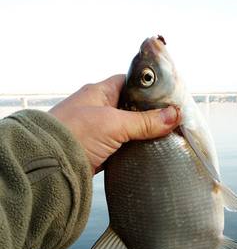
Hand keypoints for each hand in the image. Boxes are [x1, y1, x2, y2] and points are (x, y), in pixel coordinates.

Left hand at [49, 74, 179, 173]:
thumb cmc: (75, 133)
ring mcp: (98, 131)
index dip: (149, 89)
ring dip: (143, 134)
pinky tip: (149, 152)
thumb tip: (174, 116)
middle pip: (132, 108)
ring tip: (166, 137)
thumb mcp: (114, 123)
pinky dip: (134, 150)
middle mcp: (98, 109)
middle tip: (172, 120)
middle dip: (150, 115)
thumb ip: (144, 121)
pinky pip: (122, 147)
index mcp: (99, 93)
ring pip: (128, 129)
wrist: (49, 164)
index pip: (129, 83)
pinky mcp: (99, 151)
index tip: (168, 97)